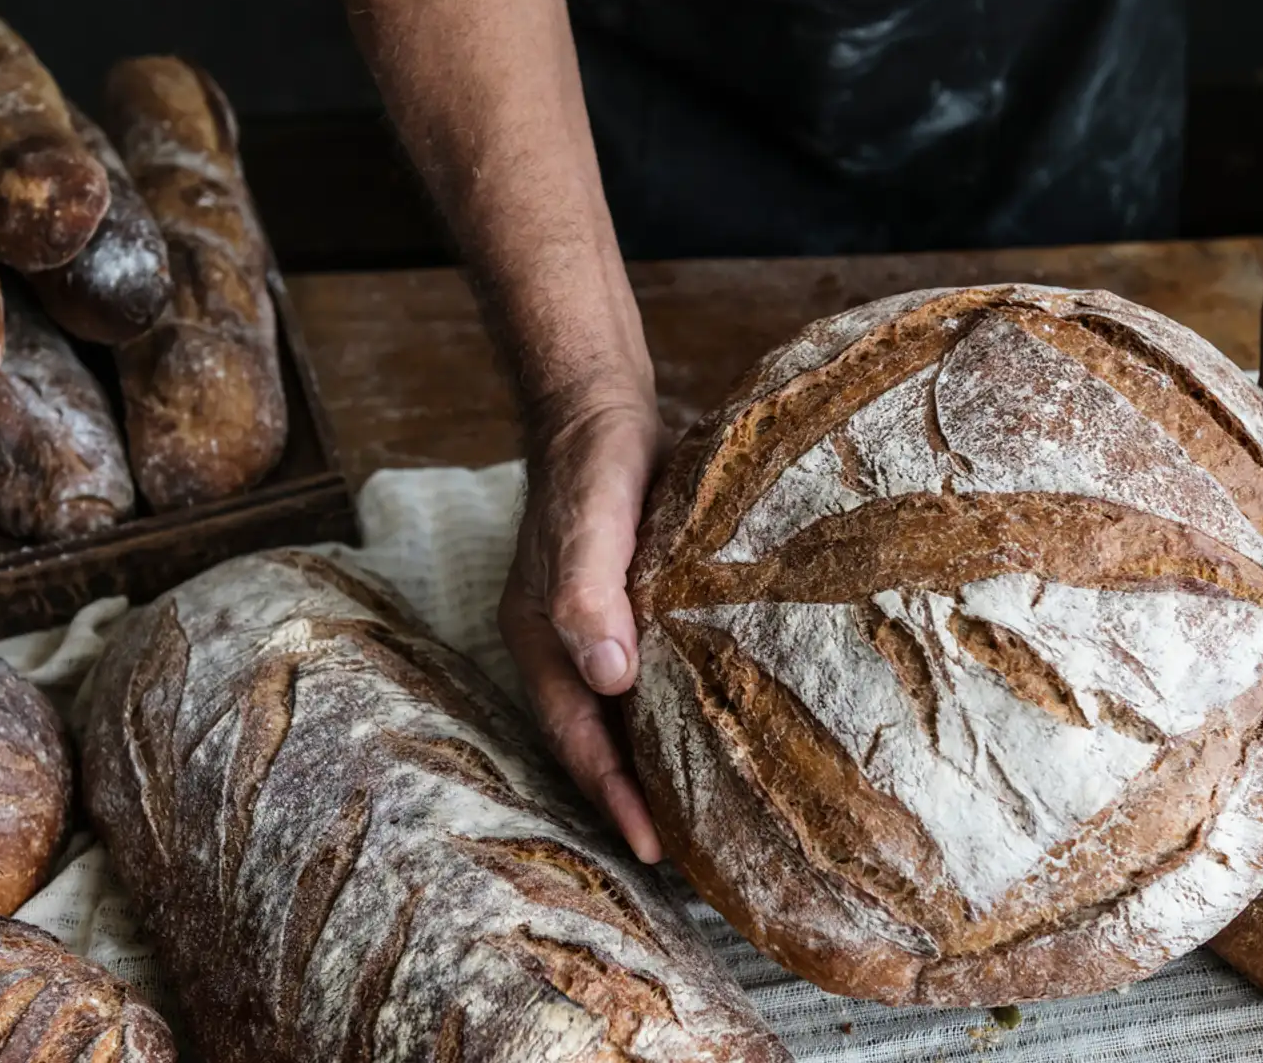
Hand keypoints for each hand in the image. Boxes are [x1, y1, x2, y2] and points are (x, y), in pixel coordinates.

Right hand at [497, 388, 666, 862]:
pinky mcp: (638, 608)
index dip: (613, 796)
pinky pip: (656, 677)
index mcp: (542, 641)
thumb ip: (591, 592)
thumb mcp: (590, 521)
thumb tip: (609, 677)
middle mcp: (567, 647)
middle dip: (635, 798)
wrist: (604, 407)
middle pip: (597, 741)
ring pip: (626, 716)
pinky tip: (720, 728)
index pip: (578, 739)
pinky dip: (678, 712)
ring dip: (659, 762)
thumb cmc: (592, 464)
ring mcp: (600, 630)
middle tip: (689, 856)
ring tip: (708, 813)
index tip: (655, 849)